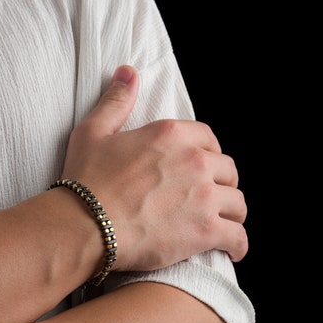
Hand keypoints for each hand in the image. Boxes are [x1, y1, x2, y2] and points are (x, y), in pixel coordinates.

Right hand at [62, 65, 247, 269]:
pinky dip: (238, 244)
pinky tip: (233, 250)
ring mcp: (204, 197)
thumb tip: (128, 73)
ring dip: (231, 215)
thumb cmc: (85, 181)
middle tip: (210, 199)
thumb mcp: (93, 132)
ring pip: (238, 204)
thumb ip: (116, 101)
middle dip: (222, 185)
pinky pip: (238, 237)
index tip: (201, 170)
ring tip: (224, 225)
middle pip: (228, 171)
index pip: (209, 139)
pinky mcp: (206, 231)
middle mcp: (195, 161)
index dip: (208, 155)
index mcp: (172, 135)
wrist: (85, 225)